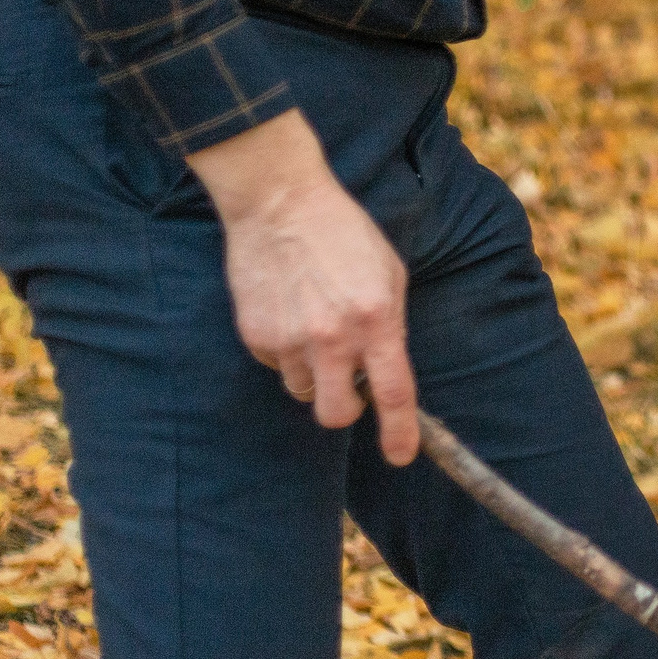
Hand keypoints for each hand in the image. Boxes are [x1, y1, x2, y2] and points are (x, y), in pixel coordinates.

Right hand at [186, 110, 419, 464]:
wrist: (280, 202)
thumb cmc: (343, 232)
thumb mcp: (388, 271)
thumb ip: (391, 323)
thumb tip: (385, 369)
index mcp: (376, 319)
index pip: (394, 393)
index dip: (400, 433)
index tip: (401, 455)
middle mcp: (333, 336)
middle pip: (335, 413)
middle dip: (343, 409)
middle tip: (346, 386)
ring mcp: (290, 339)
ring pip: (302, 389)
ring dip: (313, 372)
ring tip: (313, 323)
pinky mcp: (256, 335)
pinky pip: (276, 364)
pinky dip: (286, 350)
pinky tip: (288, 310)